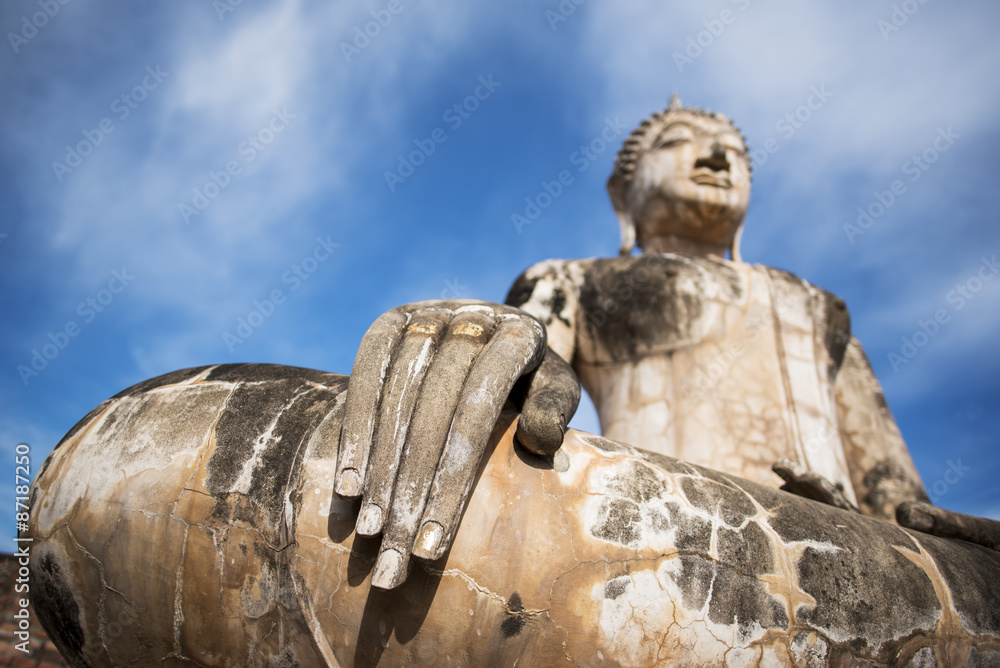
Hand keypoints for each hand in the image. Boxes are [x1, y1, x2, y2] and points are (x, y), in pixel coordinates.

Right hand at [334, 300, 579, 588]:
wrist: (503, 333)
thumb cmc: (535, 384)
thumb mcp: (556, 391)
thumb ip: (553, 409)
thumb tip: (538, 441)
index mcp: (520, 334)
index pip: (479, 408)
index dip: (452, 475)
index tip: (434, 544)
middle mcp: (471, 318)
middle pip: (432, 406)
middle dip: (411, 485)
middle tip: (395, 553)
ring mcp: (429, 315)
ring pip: (396, 395)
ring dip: (379, 467)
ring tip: (369, 531)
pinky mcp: (393, 321)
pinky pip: (365, 373)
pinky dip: (354, 431)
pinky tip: (348, 486)